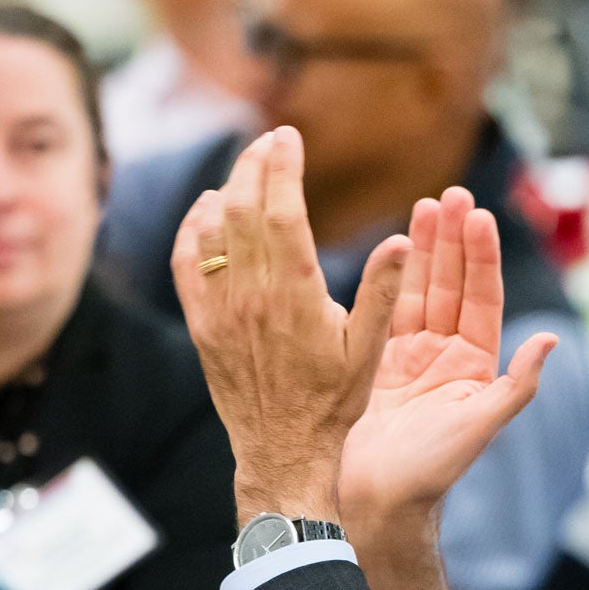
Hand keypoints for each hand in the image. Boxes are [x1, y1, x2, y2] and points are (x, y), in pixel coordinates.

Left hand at [172, 126, 407, 520]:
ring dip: (227, 190)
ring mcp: (220, 309)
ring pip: (213, 229)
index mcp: (296, 296)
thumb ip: (382, 292)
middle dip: (255, 164)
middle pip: (243, 208)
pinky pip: (186, 262)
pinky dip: (193, 228)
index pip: (282, 210)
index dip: (283, 166)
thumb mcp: (369, 351)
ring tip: (246, 169)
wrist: (283, 451)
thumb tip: (402, 241)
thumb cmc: (334, 403)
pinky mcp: (201, 325)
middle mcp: (252, 296)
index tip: (289, 137)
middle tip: (269, 141)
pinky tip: (208, 210)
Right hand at [339, 185, 556, 532]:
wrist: (376, 501)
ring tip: (426, 205)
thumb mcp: (480, 427)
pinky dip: (388, 277)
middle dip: (453, 240)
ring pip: (420, 290)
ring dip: (423, 249)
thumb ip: (516, 385)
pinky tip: (389, 245)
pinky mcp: (376, 362)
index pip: (482, 299)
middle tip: (453, 194)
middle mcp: (447, 355)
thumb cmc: (430, 472)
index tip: (480, 217)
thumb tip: (550, 340)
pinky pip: (385, 310)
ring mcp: (411, 356)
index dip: (482, 257)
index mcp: (476, 366)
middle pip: (452, 285)